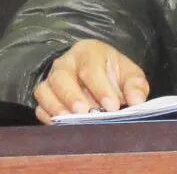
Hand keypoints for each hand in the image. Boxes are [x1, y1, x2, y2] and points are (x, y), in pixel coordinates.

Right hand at [32, 39, 148, 123]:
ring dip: (57, 107)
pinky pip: (39, 106)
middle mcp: (66, 63)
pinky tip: (61, 124)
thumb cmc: (112, 74)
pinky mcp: (44, 96)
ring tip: (71, 120)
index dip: (100, 88)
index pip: (90, 67)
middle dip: (72, 96)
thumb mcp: (129, 74)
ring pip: (45, 90)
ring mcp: (51, 79)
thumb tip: (138, 101)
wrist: (97, 76)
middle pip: (61, 77)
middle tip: (86, 112)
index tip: (112, 106)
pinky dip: (47, 116)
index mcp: (88, 52)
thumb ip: (135, 86)